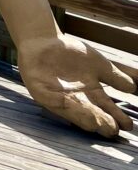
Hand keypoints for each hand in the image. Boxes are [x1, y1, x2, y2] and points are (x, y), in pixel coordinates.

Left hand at [17, 33, 137, 136]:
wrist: (44, 40)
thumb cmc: (72, 54)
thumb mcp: (98, 65)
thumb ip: (115, 76)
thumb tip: (133, 87)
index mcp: (91, 95)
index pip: (106, 109)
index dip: (116, 117)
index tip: (126, 125)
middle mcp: (76, 100)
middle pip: (91, 114)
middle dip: (101, 121)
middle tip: (112, 129)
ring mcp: (58, 96)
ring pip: (72, 110)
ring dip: (83, 116)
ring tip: (95, 123)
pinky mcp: (40, 91)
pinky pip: (50, 98)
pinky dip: (59, 101)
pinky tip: (67, 101)